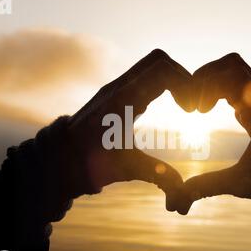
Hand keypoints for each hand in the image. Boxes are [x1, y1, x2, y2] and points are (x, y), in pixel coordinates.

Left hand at [67, 49, 194, 213]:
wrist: (59, 158)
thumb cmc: (89, 164)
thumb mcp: (125, 169)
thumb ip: (157, 175)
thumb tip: (181, 190)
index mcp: (122, 102)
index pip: (161, 72)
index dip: (185, 85)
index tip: (191, 111)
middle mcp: (118, 88)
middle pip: (159, 60)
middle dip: (182, 77)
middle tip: (189, 104)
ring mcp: (115, 87)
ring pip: (151, 64)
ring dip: (172, 79)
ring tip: (182, 105)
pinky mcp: (115, 92)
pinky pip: (143, 74)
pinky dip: (162, 83)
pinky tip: (166, 106)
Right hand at [183, 53, 250, 214]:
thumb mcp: (242, 185)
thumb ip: (208, 187)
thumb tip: (177, 201)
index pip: (230, 76)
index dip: (204, 86)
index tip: (195, 111)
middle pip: (232, 64)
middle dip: (204, 77)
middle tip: (193, 105)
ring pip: (235, 68)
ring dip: (211, 80)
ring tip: (199, 107)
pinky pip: (237, 80)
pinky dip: (218, 87)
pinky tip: (208, 110)